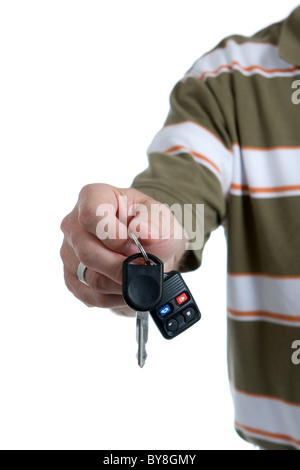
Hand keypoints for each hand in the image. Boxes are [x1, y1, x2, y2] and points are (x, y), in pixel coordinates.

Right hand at [60, 183, 186, 314]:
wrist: (152, 249)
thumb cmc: (153, 228)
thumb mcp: (163, 218)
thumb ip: (155, 222)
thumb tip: (141, 230)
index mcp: (94, 197)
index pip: (90, 215)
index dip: (112, 235)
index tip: (134, 247)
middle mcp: (74, 223)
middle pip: (87, 251)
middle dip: (120, 266)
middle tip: (143, 269)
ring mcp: (69, 251)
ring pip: (90, 277)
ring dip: (121, 284)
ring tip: (140, 278)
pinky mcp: (72, 277)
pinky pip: (89, 294)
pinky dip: (114, 297)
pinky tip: (128, 289)